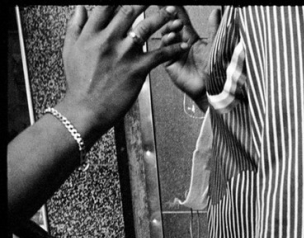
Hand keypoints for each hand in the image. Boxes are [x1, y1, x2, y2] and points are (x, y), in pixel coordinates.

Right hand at [58, 6, 189, 140]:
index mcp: (91, 33)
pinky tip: (182, 44)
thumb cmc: (78, 83)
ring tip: (173, 13)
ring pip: (146, 29)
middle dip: (145, 3)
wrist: (84, 110)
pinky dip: (173, 48)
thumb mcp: (70, 49)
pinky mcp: (136, 69)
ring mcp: (123, 54)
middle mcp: (107, 39)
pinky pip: (159, 55)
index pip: (107, 7)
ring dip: (162, 18)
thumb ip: (76, 26)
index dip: (120, 0)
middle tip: (158, 0)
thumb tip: (80, 8)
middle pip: (129, 12)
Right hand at [159, 6, 221, 108]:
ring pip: (166, 35)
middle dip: (168, 15)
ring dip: (170, 28)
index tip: (171, 2)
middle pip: (170, 24)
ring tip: (176, 24)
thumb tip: (217, 11)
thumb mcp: (215, 46)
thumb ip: (214, 28)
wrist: (212, 90)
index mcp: (190, 37)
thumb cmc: (214, 71)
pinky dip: (168, 41)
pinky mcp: (168, 62)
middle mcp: (180, 43)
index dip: (175, 9)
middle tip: (169, 8)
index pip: (180, 18)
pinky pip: (164, 49)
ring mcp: (173, 52)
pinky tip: (173, 37)